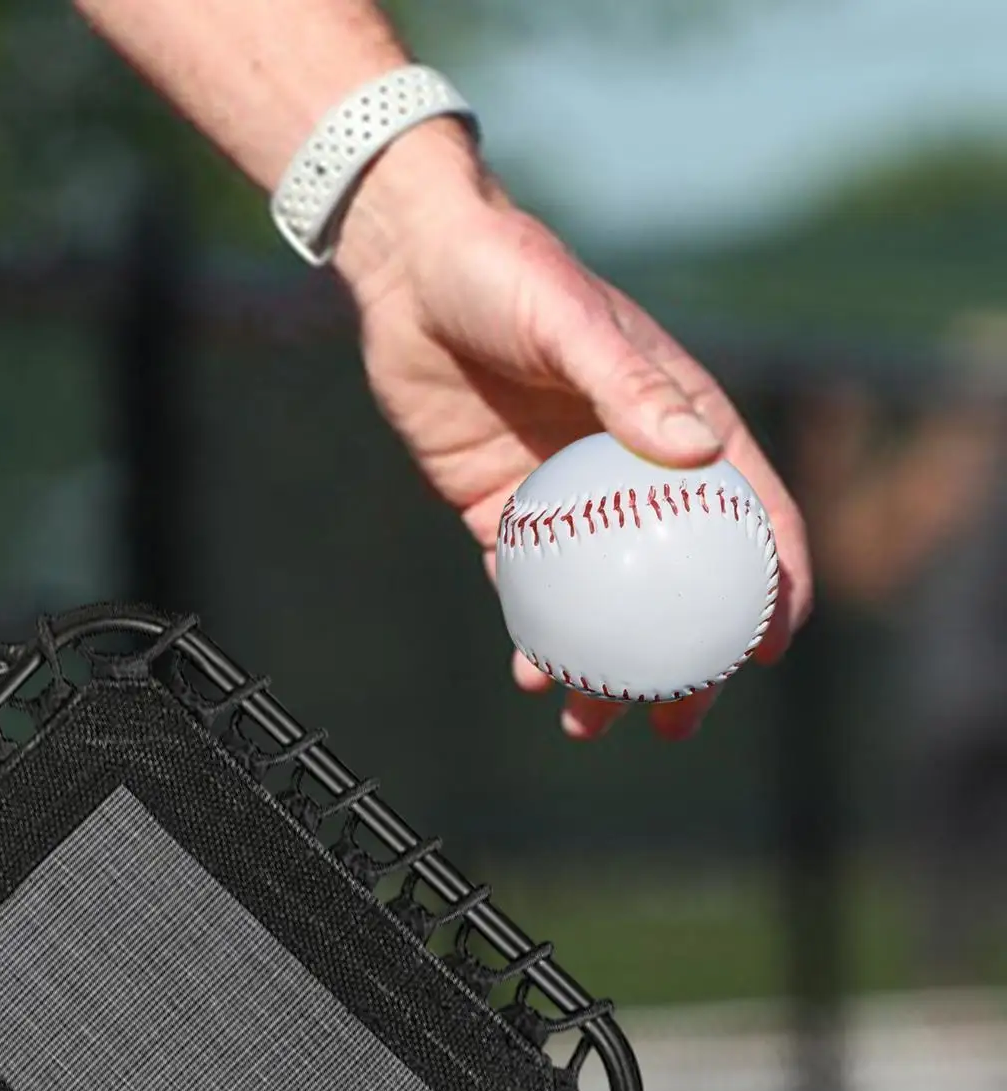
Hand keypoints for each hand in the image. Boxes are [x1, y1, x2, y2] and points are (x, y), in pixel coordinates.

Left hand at [336, 139, 811, 740]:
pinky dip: (534, 634)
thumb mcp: (569, 319)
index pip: (749, 511)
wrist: (412, 273)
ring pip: (601, 598)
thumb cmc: (507, 275)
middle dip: (685, 661)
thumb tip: (693, 453)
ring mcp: (567, 494)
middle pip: (678, 580)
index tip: (764, 653)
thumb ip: (626, 384)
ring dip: (602, 666)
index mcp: (681, 421)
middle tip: (673, 722)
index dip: (772, 585)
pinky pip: (527, 585)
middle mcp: (632, 467)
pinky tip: (529, 672)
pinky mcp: (503, 508)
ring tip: (588, 722)